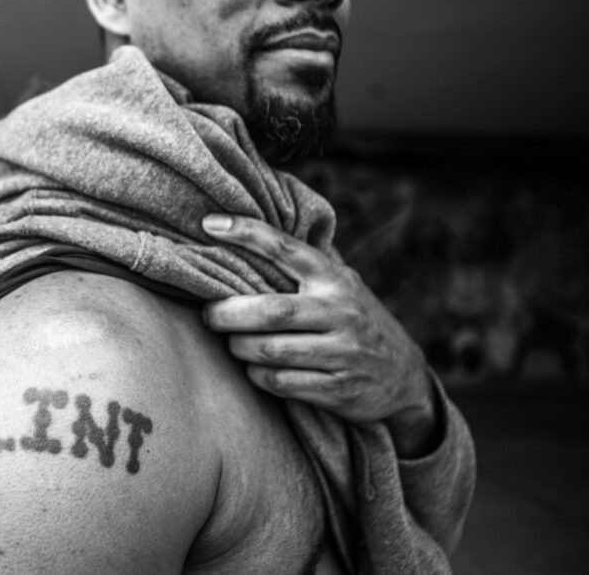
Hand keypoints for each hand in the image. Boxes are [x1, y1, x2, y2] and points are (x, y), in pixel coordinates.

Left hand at [200, 213, 438, 455]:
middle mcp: (340, 311)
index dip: (246, 232)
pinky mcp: (340, 389)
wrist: (406, 377)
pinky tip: (255, 369)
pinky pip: (282, 383)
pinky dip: (258, 375)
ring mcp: (343, 352)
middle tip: (208, 315)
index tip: (209, 224)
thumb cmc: (354, 321)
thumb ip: (302, 269)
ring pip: (271, 350)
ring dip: (240, 348)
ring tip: (232, 343)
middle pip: (271, 310)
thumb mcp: (339, 287)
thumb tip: (241, 239)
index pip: (285, 247)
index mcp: (334, 278)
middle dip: (228, 314)